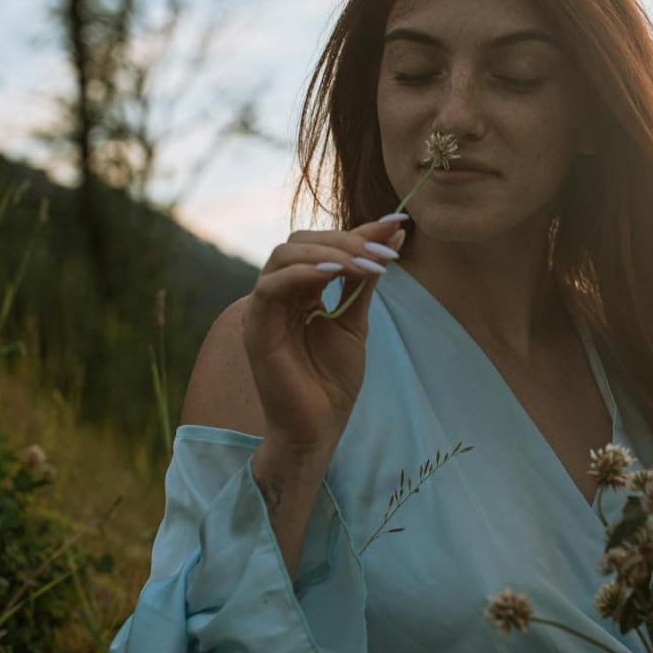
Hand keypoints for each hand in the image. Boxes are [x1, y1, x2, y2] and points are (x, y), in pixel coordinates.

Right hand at [242, 215, 405, 455]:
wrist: (318, 428)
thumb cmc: (332, 381)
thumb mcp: (356, 321)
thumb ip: (366, 278)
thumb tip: (393, 234)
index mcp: (299, 289)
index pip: (322, 244)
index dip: (358, 231)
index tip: (397, 225)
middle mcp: (278, 293)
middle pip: (300, 241)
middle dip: (346, 240)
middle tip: (383, 251)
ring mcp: (263, 309)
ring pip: (284, 256)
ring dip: (328, 253)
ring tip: (365, 263)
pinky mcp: (255, 329)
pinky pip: (269, 288)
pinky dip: (301, 273)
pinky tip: (334, 273)